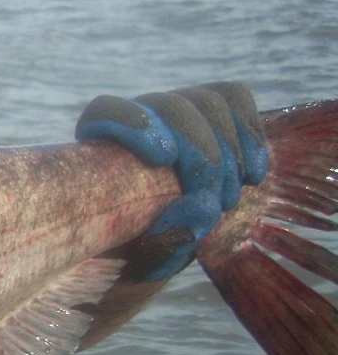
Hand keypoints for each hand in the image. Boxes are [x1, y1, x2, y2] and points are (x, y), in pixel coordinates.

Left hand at [75, 82, 267, 279]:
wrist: (164, 242)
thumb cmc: (142, 251)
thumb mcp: (146, 256)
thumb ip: (166, 238)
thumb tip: (203, 205)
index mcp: (101, 147)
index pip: (107, 111)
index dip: (134, 125)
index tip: (162, 158)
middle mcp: (138, 121)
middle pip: (172, 107)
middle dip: (203, 157)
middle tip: (216, 205)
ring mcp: (176, 113)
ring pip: (206, 101)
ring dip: (229, 152)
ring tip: (229, 200)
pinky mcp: (213, 113)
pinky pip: (234, 97)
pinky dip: (251, 133)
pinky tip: (253, 175)